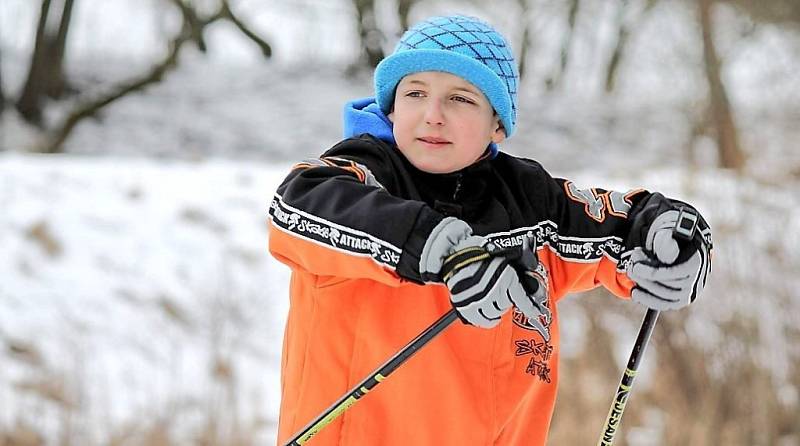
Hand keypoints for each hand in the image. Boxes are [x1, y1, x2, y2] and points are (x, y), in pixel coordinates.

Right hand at [421, 219, 550, 333]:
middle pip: (507, 306)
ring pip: (495, 314)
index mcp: (507, 278)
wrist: (457, 254)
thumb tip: (530, 288)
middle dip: (506, 300)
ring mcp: (481, 301)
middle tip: (500, 292)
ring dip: (496, 309)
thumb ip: (518, 273)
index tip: (536, 312)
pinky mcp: (468, 307)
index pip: (523, 300)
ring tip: (492, 301)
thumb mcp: (506, 260)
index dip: (531, 308)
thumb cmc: (480, 254)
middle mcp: (495, 291)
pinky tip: (488, 316)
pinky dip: (486, 320)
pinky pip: (482, 321)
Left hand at [627, 205, 711, 310]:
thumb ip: (666, 242)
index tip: (635, 267)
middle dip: (645, 277)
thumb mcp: (669, 234)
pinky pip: (664, 304)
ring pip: (665, 297)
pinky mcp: (679, 300)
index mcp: (696, 263)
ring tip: (632, 273)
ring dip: (645, 286)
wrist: (677, 246)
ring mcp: (688, 292)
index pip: (674, 273)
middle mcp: (696, 281)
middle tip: (632, 266)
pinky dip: (648, 300)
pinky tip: (635, 292)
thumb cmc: (672, 238)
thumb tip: (667, 257)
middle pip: (669, 286)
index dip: (653, 272)